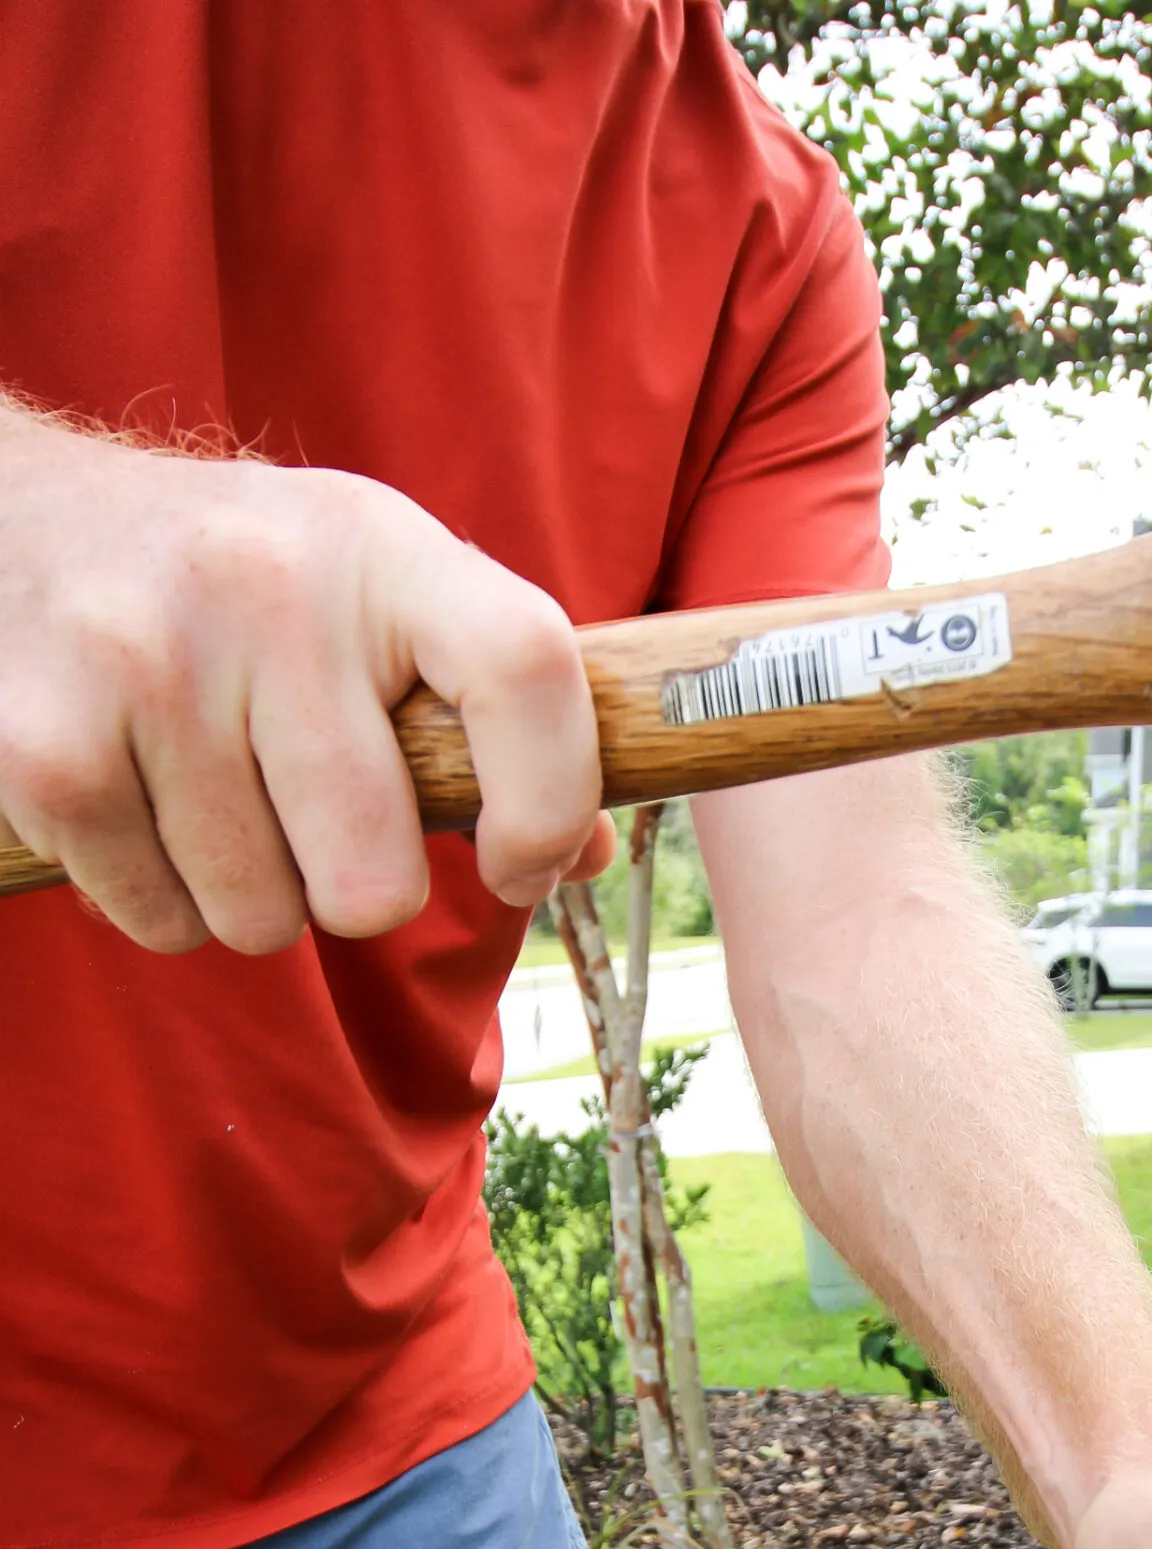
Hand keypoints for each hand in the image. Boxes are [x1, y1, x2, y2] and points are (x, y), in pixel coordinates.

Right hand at [0, 404, 608, 951]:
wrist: (19, 518)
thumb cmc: (240, 585)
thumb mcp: (377, 594)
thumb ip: (490, 713)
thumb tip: (588, 856)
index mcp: (381, 548)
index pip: (526, 669)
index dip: (550, 803)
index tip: (519, 864)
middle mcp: (266, 591)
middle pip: (373, 880)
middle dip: (353, 890)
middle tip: (312, 821)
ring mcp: (147, 666)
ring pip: (261, 921)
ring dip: (249, 895)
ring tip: (214, 795)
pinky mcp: (51, 749)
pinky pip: (159, 921)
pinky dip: (159, 900)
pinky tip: (144, 807)